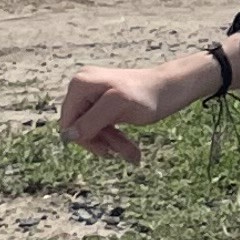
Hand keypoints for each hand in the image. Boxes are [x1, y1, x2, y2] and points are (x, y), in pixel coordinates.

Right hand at [58, 56, 213, 166]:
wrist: (172, 88)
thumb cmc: (148, 94)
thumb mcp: (118, 106)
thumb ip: (91, 120)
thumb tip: (68, 136)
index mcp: (80, 84)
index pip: (67, 122)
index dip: (83, 139)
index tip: (104, 149)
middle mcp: (83, 88)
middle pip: (80, 127)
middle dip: (101, 142)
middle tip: (122, 152)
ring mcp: (94, 96)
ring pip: (93, 131)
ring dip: (112, 144)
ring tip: (132, 154)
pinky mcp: (105, 105)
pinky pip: (103, 128)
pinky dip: (116, 139)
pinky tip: (130, 150)